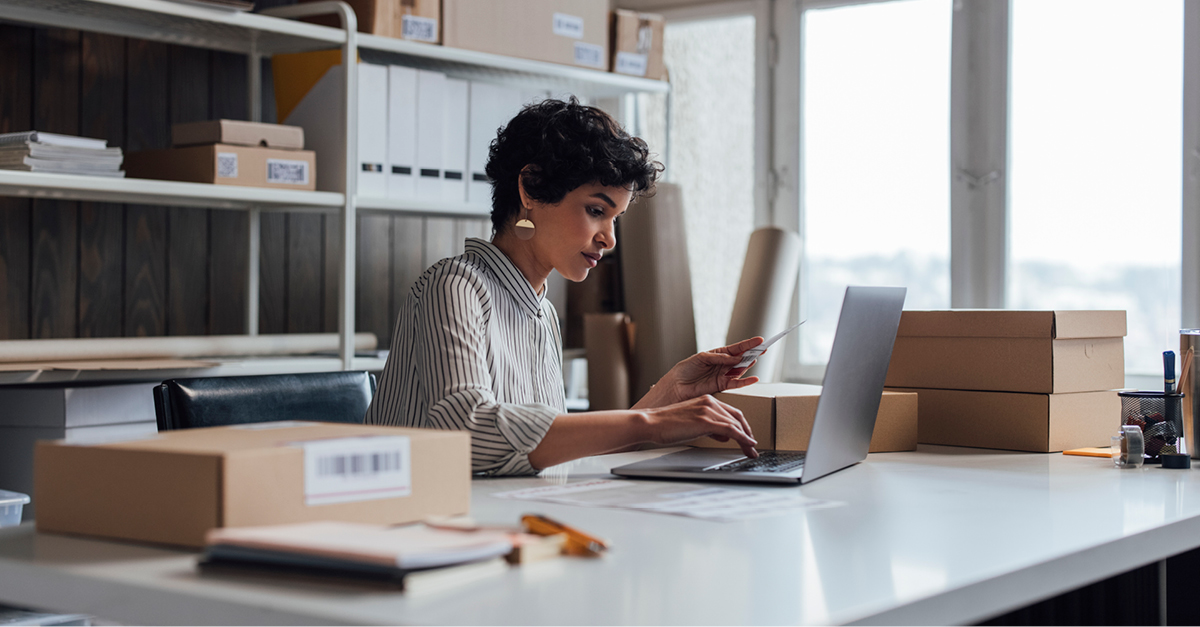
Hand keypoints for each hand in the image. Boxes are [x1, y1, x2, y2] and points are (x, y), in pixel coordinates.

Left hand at [636, 337, 764, 407]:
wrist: (676, 386)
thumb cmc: (685, 369)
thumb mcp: (701, 358)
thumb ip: (719, 358)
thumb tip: (735, 358)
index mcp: (718, 354)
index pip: (736, 348)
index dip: (748, 344)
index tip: (760, 340)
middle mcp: (723, 364)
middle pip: (742, 357)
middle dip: (753, 352)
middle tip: (763, 348)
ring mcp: (723, 375)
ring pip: (741, 369)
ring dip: (749, 364)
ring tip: (755, 358)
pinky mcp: (722, 386)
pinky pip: (737, 383)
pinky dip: (746, 381)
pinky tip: (754, 378)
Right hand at [639, 395, 757, 457]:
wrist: (652, 423)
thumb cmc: (667, 424)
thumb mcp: (692, 424)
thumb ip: (709, 427)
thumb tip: (724, 436)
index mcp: (706, 400)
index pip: (731, 412)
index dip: (742, 425)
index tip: (747, 436)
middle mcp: (710, 402)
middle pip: (738, 417)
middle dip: (748, 432)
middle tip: (752, 445)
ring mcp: (708, 410)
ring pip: (736, 424)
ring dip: (747, 439)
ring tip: (751, 451)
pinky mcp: (706, 421)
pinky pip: (731, 430)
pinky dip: (742, 438)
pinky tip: (748, 445)